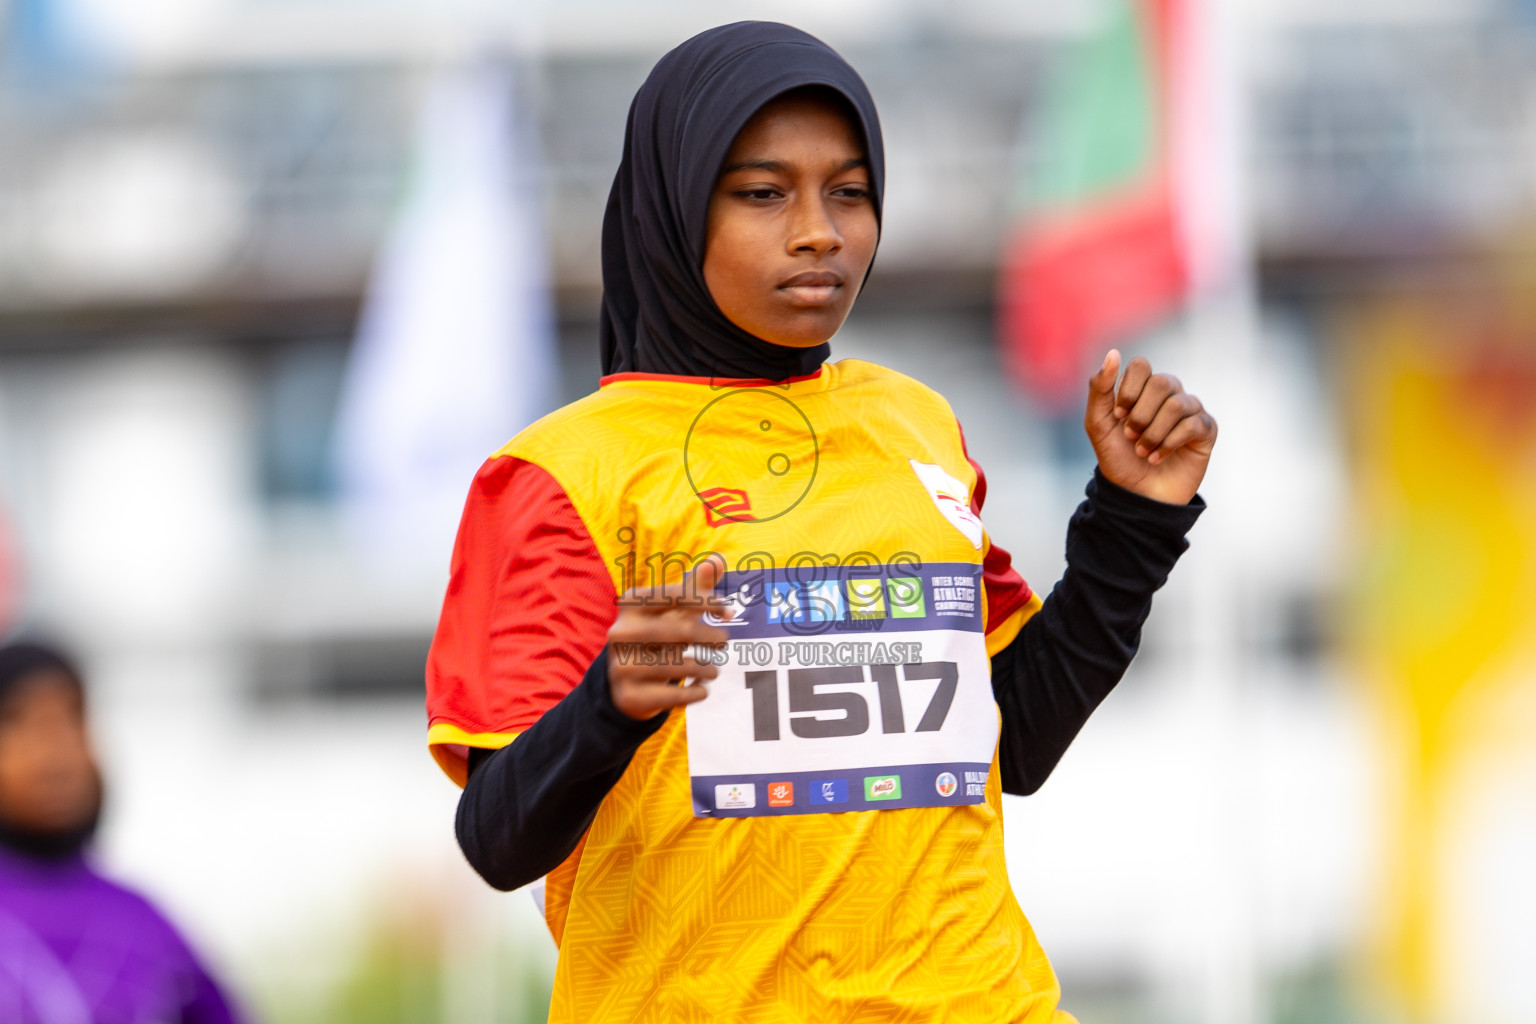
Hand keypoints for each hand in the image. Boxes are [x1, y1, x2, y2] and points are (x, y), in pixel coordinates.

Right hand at [606, 557, 732, 720]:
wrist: (623, 681)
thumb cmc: (657, 635)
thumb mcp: (672, 610)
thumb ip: (695, 586)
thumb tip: (718, 559)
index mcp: (631, 604)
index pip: (676, 595)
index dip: (708, 601)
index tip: (729, 612)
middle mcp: (620, 633)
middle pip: (682, 632)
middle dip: (711, 638)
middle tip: (724, 642)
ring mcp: (621, 666)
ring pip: (680, 666)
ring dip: (706, 668)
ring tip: (714, 669)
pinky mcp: (628, 695)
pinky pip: (673, 696)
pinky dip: (696, 693)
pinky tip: (702, 689)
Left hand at [1084, 350, 1216, 505]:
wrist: (1136, 495)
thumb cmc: (1118, 459)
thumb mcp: (1098, 425)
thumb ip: (1100, 389)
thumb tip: (1113, 352)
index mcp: (1143, 388)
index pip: (1141, 366)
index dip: (1128, 390)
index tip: (1118, 416)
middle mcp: (1169, 395)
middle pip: (1161, 383)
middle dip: (1141, 414)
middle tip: (1131, 437)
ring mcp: (1190, 411)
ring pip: (1177, 404)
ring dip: (1153, 433)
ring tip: (1144, 452)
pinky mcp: (1206, 430)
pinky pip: (1193, 424)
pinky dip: (1170, 444)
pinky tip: (1159, 457)